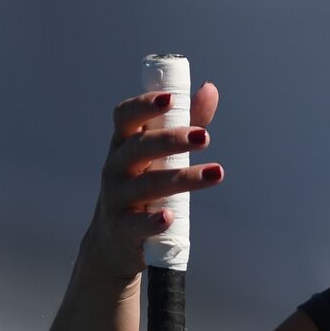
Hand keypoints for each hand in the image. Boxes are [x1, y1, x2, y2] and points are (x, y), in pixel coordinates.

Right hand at [80, 82, 223, 280]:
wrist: (113, 242)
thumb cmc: (142, 188)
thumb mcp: (160, 154)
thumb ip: (185, 122)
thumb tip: (209, 88)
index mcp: (124, 145)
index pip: (126, 117)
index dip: (145, 105)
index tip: (171, 99)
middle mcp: (115, 167)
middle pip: (139, 148)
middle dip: (171, 140)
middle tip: (205, 137)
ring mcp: (115, 198)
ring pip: (146, 185)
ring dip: (182, 178)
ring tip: (216, 174)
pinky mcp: (121, 229)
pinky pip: (135, 223)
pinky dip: (151, 221)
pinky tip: (168, 218)